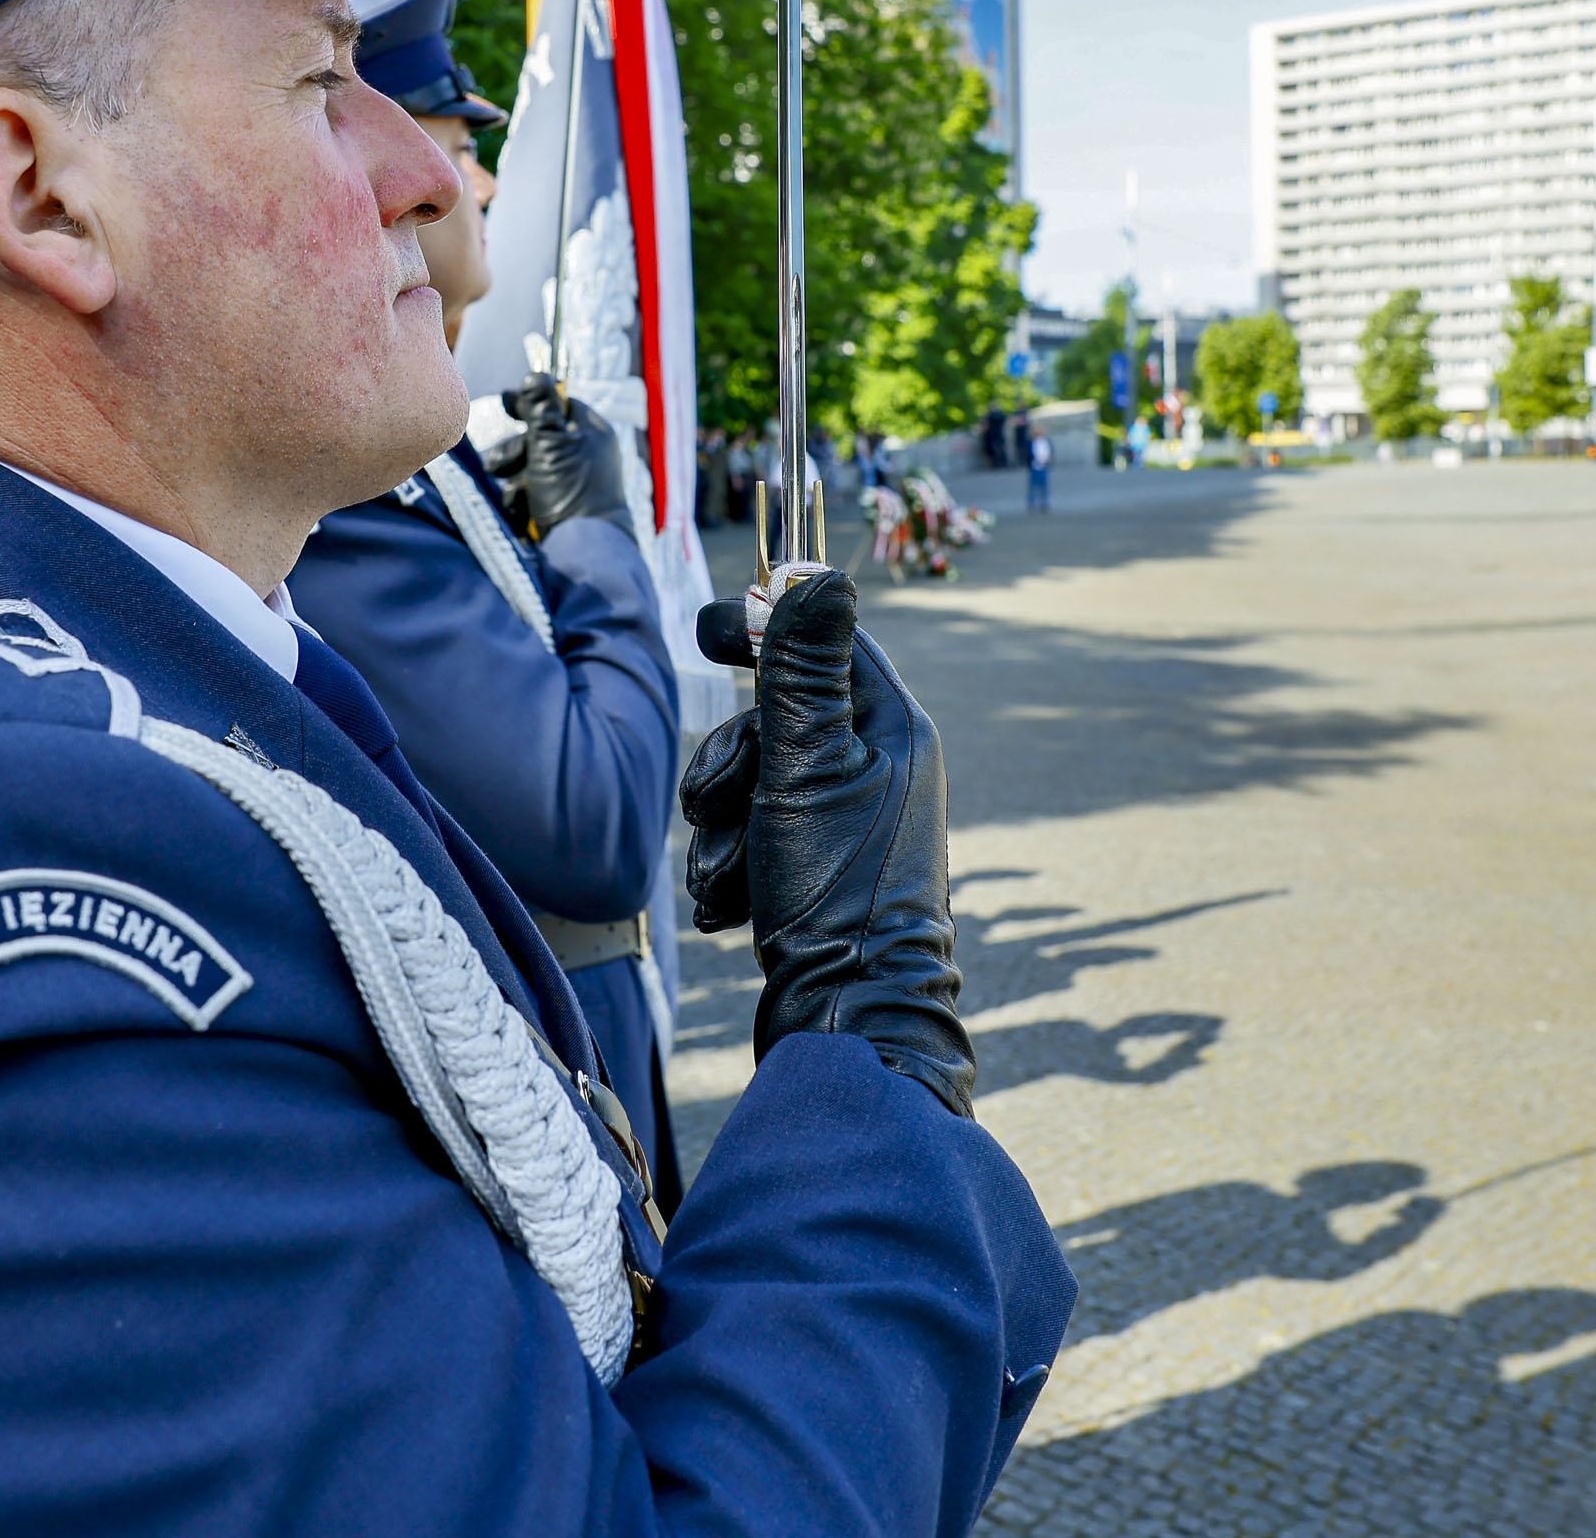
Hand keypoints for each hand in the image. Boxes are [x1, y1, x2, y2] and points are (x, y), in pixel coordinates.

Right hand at [487, 374, 629, 538]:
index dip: (531, 402)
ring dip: (514, 475)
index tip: (505, 401)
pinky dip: (522, 498)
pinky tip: (522, 508)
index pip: (559, 404)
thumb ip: (540, 408)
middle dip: (514, 449)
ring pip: (530, 465)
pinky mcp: (559, 506)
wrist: (581, 547)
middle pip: (539, 436)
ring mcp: (572, 482)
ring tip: (512, 489)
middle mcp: (584, 454)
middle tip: (499, 464)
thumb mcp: (552, 442)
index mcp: (590, 433)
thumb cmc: (571, 489)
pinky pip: (532, 491)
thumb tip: (534, 373)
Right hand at [678, 570, 974, 1115]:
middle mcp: (882, 773)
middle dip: (726, 763)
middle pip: (774, 719)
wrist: (848, 1022)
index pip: (826, 642)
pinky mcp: (820, 878)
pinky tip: (737, 911)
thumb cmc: (833, 892)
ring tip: (733, 876)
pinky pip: (752, 842)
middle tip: (717, 803)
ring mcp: (851, 828)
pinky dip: (732, 870)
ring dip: (721, 828)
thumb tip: (819, 574)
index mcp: (894, 732)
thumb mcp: (807, 766)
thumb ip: (802, 670)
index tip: (701, 631)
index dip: (762, 628)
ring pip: (752, 785)